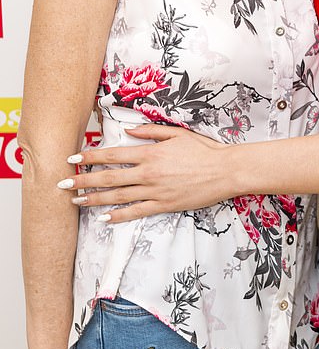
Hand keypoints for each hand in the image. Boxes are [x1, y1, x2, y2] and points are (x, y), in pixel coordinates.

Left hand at [58, 125, 234, 222]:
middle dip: (83, 181)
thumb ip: (151, 132)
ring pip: (118, 197)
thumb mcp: (177, 133)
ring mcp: (155, 191)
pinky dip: (119, 215)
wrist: (225, 171)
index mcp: (150, 153)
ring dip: (94, 199)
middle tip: (63, 183)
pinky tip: (104, 217)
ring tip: (76, 201)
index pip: (113, 154)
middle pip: (109, 178)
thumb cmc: (204, 150)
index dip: (91, 157)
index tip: (73, 158)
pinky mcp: (164, 205)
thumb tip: (129, 131)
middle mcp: (148, 173)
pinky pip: (136, 212)